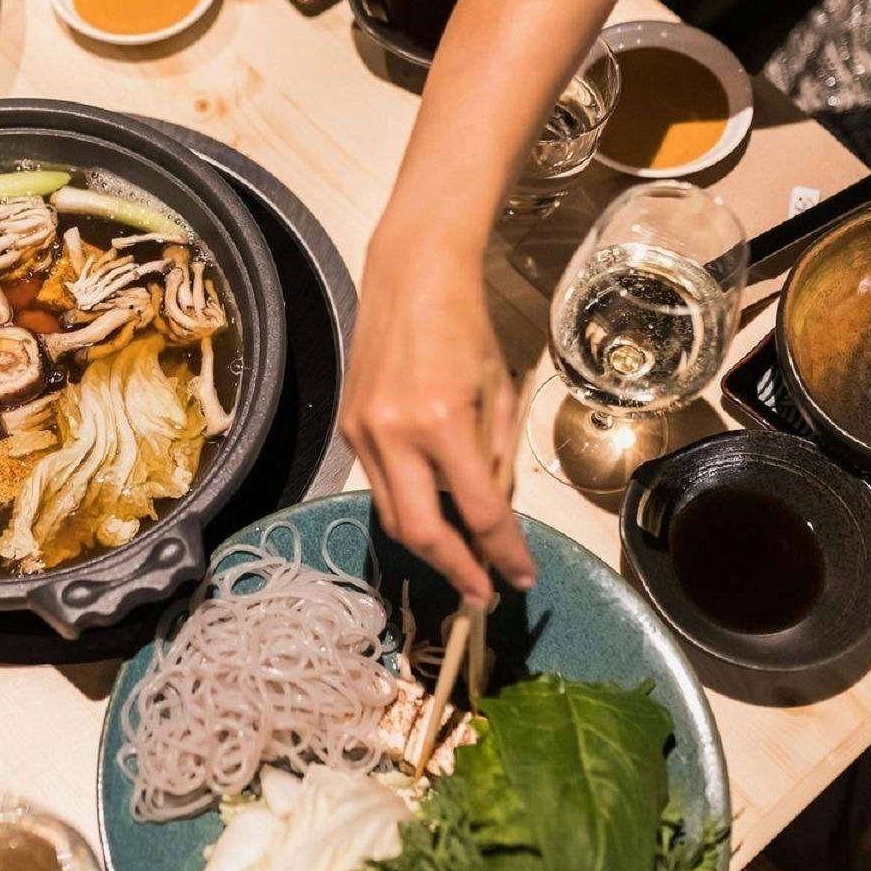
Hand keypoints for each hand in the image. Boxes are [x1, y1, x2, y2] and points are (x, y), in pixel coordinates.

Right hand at [340, 227, 534, 606]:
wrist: (410, 277)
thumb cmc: (468, 327)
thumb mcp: (501, 393)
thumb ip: (496, 458)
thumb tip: (493, 517)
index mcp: (443, 422)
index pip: (480, 511)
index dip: (504, 553)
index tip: (521, 578)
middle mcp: (395, 434)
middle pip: (422, 531)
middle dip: (455, 570)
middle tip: (482, 593)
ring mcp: (363, 432)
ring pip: (393, 514)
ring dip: (429, 544)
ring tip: (461, 561)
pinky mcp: (348, 426)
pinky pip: (380, 483)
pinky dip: (409, 503)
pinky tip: (433, 507)